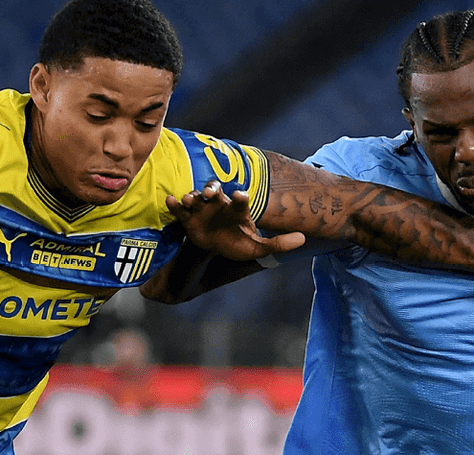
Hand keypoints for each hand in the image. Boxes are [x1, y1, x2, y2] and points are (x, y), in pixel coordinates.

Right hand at [165, 182, 305, 262]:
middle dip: (212, 188)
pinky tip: (170, 202)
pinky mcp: (188, 219)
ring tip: (189, 198)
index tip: (240, 195)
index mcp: (237, 209)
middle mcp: (219, 205)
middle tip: (210, 192)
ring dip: (192, 195)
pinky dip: (174, 204)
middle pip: (215, 190)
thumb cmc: (239, 243)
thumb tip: (303, 238)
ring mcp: (203, 210)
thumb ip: (279, 244)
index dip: (240, 196)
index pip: (240, 200)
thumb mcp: (258, 247)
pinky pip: (180, 210)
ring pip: (196, 197)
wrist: (217, 247)